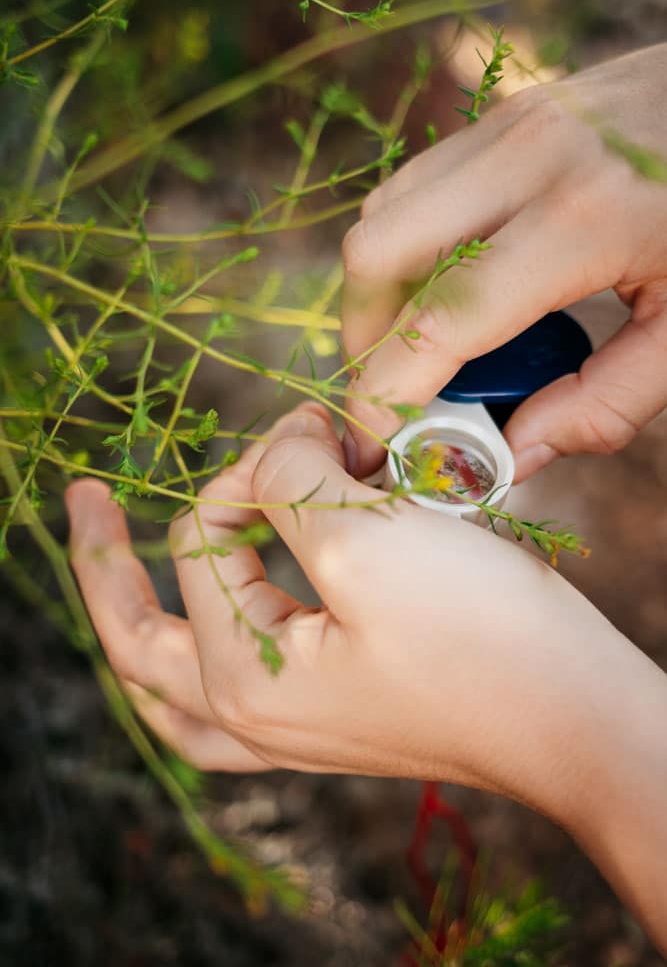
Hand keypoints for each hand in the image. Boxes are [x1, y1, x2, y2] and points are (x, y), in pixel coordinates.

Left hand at [66, 403, 666, 948]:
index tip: (316, 434)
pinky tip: (209, 629)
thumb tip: (280, 444)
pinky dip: (202, 651)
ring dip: (142, 619)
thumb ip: (291, 479)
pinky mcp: (335, 716)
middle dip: (104, 562)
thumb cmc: (476, 635)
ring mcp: (293, 727)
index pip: (204, 542)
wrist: (572, 713)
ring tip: (119, 575)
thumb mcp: (366, 539)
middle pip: (137, 641)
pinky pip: (229, 694)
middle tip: (85, 500)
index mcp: (242, 680)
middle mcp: (254, 717)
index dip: (251, 469)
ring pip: (175, 680)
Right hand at [341, 42, 666, 480]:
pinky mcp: (504, 117)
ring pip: (382, 216)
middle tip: (399, 391)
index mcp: (583, 220)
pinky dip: (406, 251)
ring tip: (423, 347)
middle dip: (367, 340)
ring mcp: (509, 127)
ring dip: (380, 295)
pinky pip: (414, 189)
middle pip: (377, 255)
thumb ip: (606, 403)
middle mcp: (527, 160)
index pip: (442, 318)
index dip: (389, 392)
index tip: (372, 444)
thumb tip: (512, 455)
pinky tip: (450, 287)